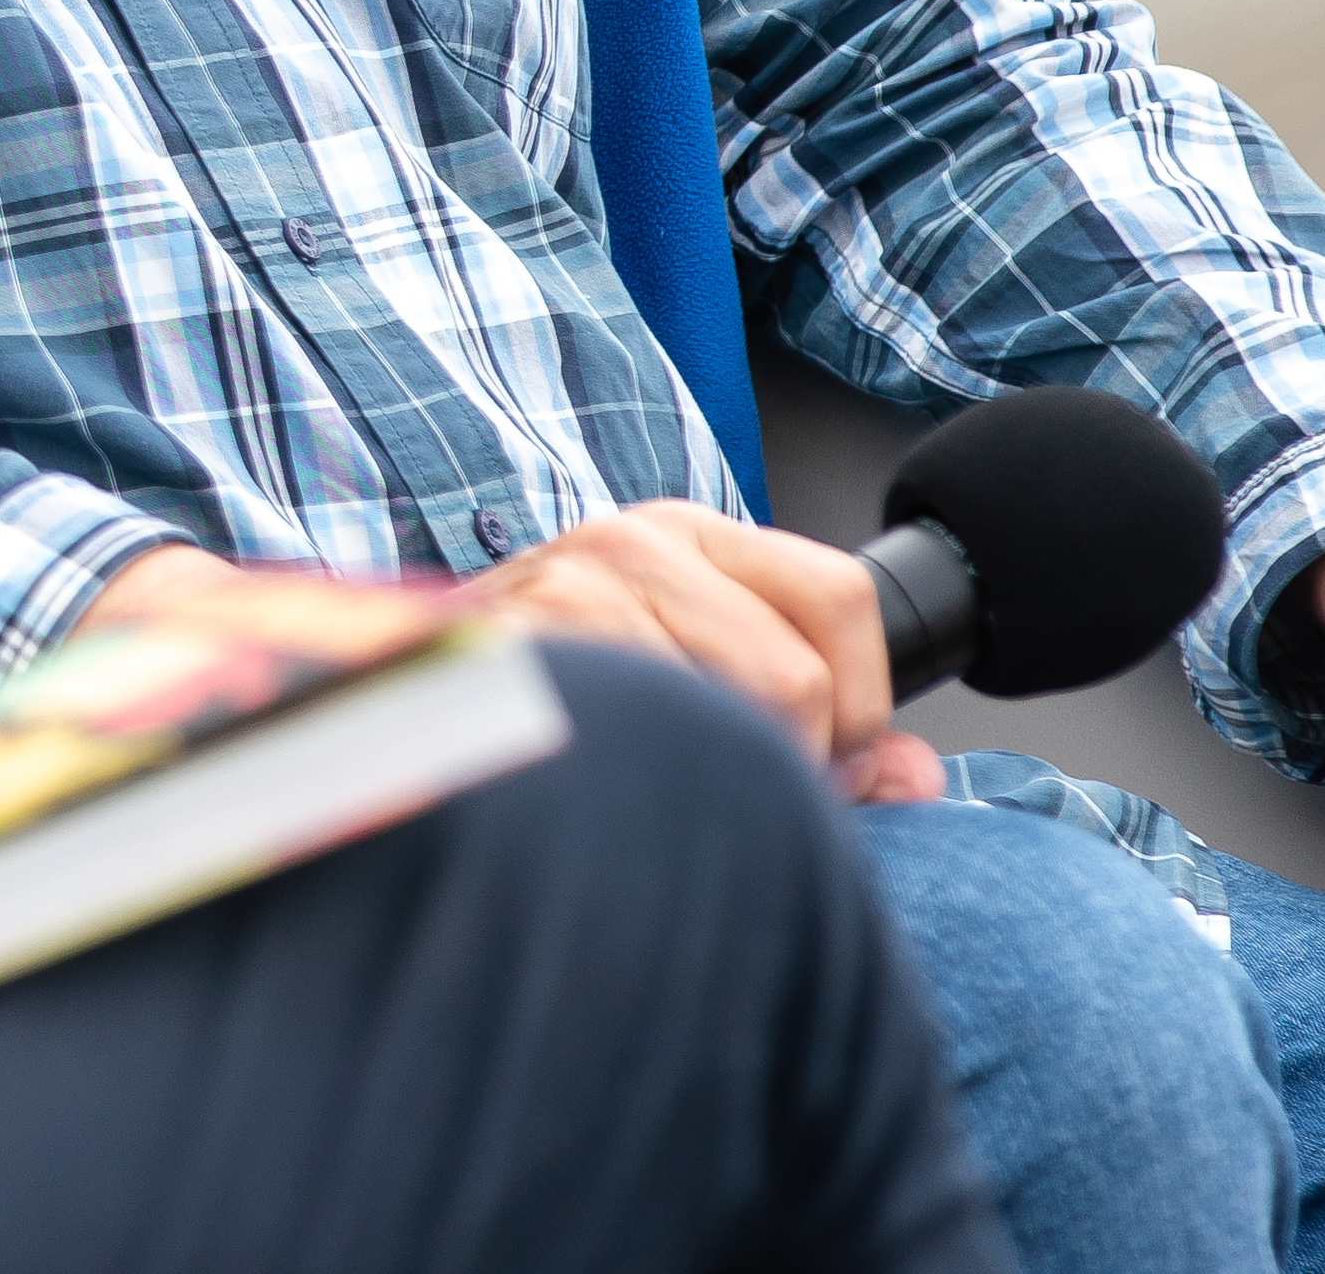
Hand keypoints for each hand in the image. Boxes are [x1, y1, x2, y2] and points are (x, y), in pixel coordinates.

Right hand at [468, 505, 941, 802]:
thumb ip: (823, 733)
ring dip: (705, 783)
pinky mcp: (519, 648)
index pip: (844, 598)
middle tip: (713, 787)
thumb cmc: (561, 697)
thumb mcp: (695, 677)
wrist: (399, 706)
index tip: (818, 758)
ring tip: (646, 782)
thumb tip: (924, 780)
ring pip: (727, 724)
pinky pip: (646, 745)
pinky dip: (644, 791)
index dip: (860, 705)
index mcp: (688, 534)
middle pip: (797, 680)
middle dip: (785, 766)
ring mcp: (571, 588)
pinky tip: (604, 785)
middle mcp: (632, 539)